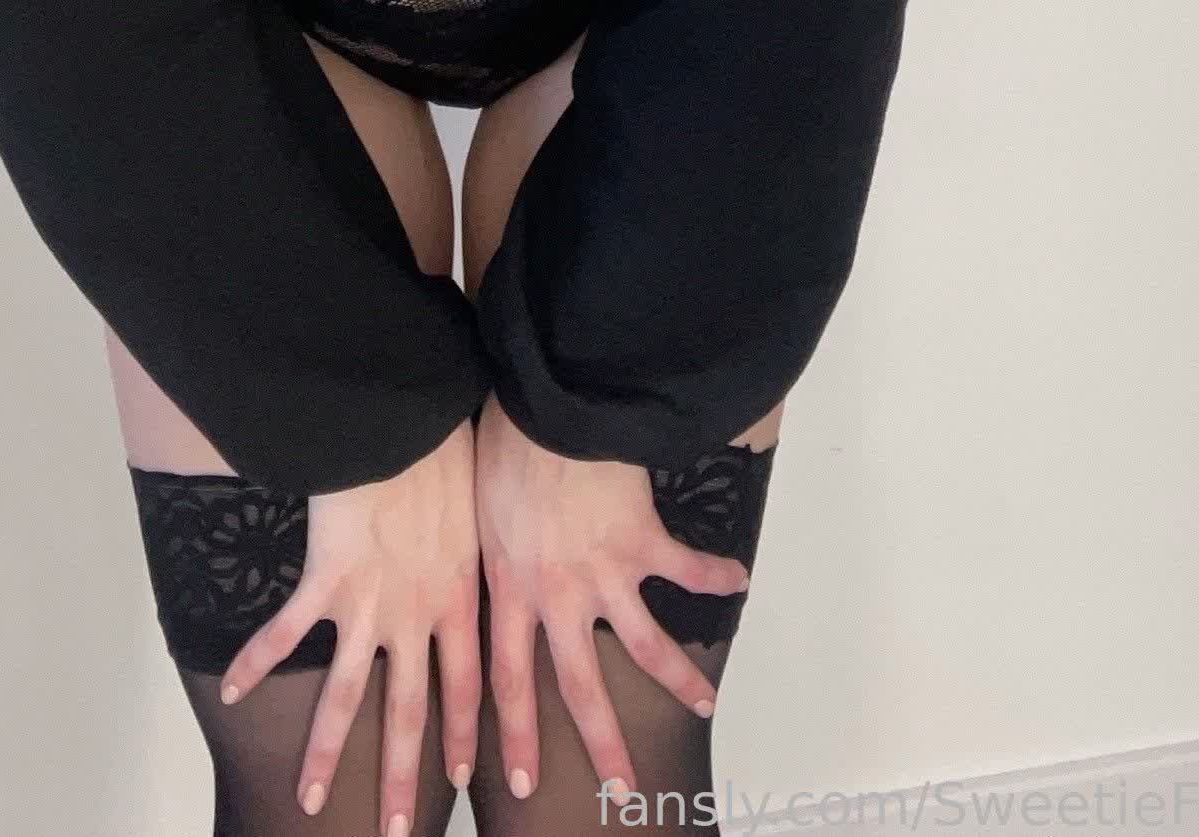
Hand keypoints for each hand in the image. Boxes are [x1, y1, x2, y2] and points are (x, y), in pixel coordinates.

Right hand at [215, 414, 481, 830]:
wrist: (407, 420)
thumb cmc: (451, 444)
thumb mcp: (484, 500)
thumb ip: (484, 534)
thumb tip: (507, 534)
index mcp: (462, 596)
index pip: (467, 685)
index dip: (466, 735)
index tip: (468, 781)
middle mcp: (417, 615)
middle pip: (409, 714)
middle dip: (399, 779)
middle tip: (394, 834)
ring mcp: (370, 603)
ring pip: (347, 697)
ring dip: (325, 753)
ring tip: (308, 800)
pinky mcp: (326, 578)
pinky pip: (285, 633)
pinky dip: (255, 662)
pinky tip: (231, 690)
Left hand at [473, 391, 750, 802]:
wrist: (547, 407)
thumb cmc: (499, 442)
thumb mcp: (470, 509)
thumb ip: (477, 549)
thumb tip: (460, 565)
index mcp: (510, 589)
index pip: (508, 682)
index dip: (517, 737)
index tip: (523, 784)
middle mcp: (559, 595)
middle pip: (582, 688)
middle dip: (603, 745)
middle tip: (623, 791)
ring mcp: (605, 572)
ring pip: (645, 645)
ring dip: (677, 679)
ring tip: (704, 705)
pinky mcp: (641, 539)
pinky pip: (685, 566)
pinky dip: (714, 575)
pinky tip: (738, 581)